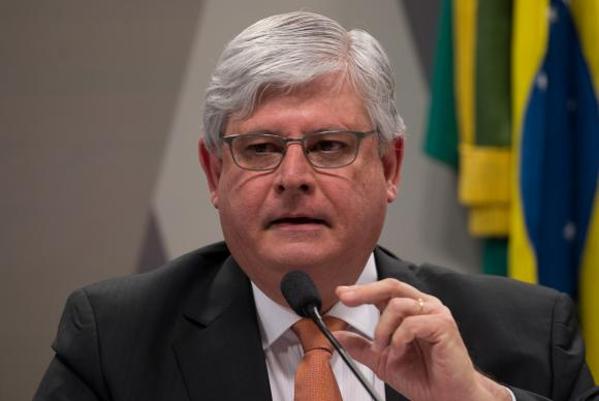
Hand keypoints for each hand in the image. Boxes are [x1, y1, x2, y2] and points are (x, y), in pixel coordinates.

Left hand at [335, 279, 510, 400]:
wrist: (448, 397)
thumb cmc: (424, 377)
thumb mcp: (382, 360)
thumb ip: (361, 346)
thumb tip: (337, 336)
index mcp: (411, 310)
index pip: (384, 291)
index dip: (362, 289)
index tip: (341, 293)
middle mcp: (424, 306)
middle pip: (391, 287)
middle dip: (365, 292)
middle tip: (347, 299)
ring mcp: (435, 313)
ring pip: (398, 305)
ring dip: (383, 329)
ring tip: (383, 349)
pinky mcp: (444, 325)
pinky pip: (412, 323)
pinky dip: (399, 339)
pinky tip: (398, 352)